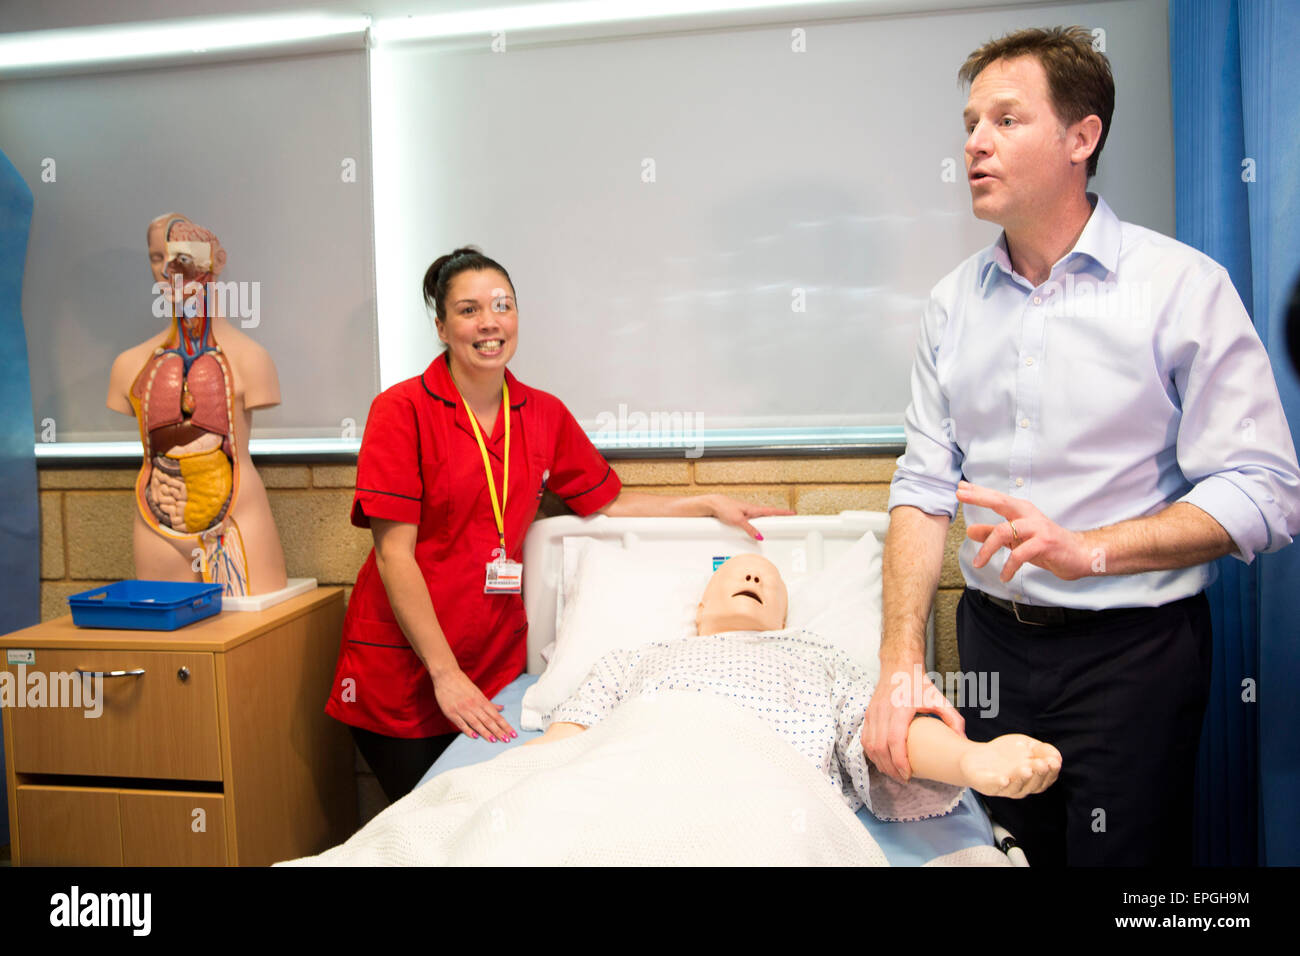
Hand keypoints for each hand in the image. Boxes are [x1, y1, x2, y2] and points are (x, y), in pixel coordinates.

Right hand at [430, 668, 515, 742]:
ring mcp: (462, 709)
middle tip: (507, 740)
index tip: (512, 733)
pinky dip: (468, 730)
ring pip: (476, 723)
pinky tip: (475, 736)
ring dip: (486, 732)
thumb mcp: (478, 692)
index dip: (505, 725)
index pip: (496, 716)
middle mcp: (474, 705)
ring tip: (494, 740)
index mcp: (481, 701)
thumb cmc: (462, 684)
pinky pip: (461, 723)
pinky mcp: (451, 712)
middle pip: (488, 720)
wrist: (446, 676)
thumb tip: (502, 708)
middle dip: (498, 731)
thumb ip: (489, 703)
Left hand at [708, 494, 794, 539]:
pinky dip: (757, 526)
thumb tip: (760, 537)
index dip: (783, 512)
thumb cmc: (724, 507)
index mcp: (754, 509)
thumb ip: (750, 529)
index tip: (794, 513)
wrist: (712, 504)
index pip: (772, 511)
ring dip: (768, 522)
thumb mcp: (738, 520)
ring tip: (777, 526)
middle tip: (789, 519)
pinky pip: (752, 522)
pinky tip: (757, 530)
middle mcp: (751, 511)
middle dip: (778, 517)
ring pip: (760, 520)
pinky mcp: (740, 517)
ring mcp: (746, 514)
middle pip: (769, 515)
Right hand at [862, 661, 964, 782]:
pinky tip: (883, 761)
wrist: (899, 666)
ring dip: (880, 763)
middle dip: (889, 768)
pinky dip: (872, 754)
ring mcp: (872, 713)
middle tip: (903, 779)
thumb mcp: (939, 698)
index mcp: (900, 708)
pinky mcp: (868, 715)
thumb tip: (962, 740)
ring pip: (869, 746)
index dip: (899, 761)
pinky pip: (865, 739)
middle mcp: (883, 712)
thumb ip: (953, 718)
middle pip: (879, 747)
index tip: (908, 774)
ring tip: (893, 773)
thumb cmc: (918, 683)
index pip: (894, 740)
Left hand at [957, 480, 1092, 581]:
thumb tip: (970, 531)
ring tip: (978, 563)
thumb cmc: (1045, 545)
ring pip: (1004, 531)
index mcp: (1022, 511)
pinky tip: (1004, 576)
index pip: (997, 498)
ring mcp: (1037, 528)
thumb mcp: (1016, 539)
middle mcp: (1029, 515)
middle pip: (1000, 502)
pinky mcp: (1045, 543)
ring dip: (987, 549)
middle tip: (960, 495)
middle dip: (979, 497)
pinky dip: (1009, 567)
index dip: (978, 492)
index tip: (960, 486)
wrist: (1079, 554)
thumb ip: (993, 534)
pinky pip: (1019, 554)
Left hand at [959, 733, 1061, 797]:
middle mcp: (1021, 787)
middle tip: (1043, 764)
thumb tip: (1057, 756)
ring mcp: (1005, 788)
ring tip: (1027, 769)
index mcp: (1033, 779)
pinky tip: (1005, 779)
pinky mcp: (988, 786)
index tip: (1054, 761)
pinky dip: (1000, 784)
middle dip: (1039, 774)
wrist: (976, 757)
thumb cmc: (1007, 753)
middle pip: (1034, 785)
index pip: (1047, 779)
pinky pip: (995, 787)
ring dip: (1022, 778)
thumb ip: (1042, 749)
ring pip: (1017, 787)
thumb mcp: (1027, 745)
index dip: (1052, 772)